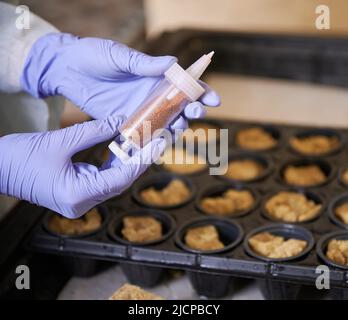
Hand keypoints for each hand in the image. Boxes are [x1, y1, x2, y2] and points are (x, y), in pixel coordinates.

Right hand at [0, 117, 164, 217]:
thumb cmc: (19, 157)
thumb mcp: (59, 141)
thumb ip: (93, 131)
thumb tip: (120, 121)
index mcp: (76, 195)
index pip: (120, 179)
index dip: (141, 161)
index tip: (157, 145)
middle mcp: (81, 203)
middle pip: (120, 181)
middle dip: (139, 160)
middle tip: (157, 141)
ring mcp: (79, 201)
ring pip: (113, 180)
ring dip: (128, 162)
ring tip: (145, 142)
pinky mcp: (77, 193)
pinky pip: (101, 179)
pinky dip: (113, 164)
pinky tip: (124, 149)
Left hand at [20, 33, 219, 129]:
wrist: (68, 69)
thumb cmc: (94, 56)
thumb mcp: (119, 57)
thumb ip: (144, 64)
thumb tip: (174, 63)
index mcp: (156, 76)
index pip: (185, 85)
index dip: (202, 92)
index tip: (213, 99)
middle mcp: (152, 96)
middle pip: (181, 108)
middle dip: (193, 112)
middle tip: (194, 114)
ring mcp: (140, 111)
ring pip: (166, 124)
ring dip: (177, 128)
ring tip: (178, 129)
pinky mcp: (126, 123)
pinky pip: (144, 134)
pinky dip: (154, 140)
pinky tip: (159, 143)